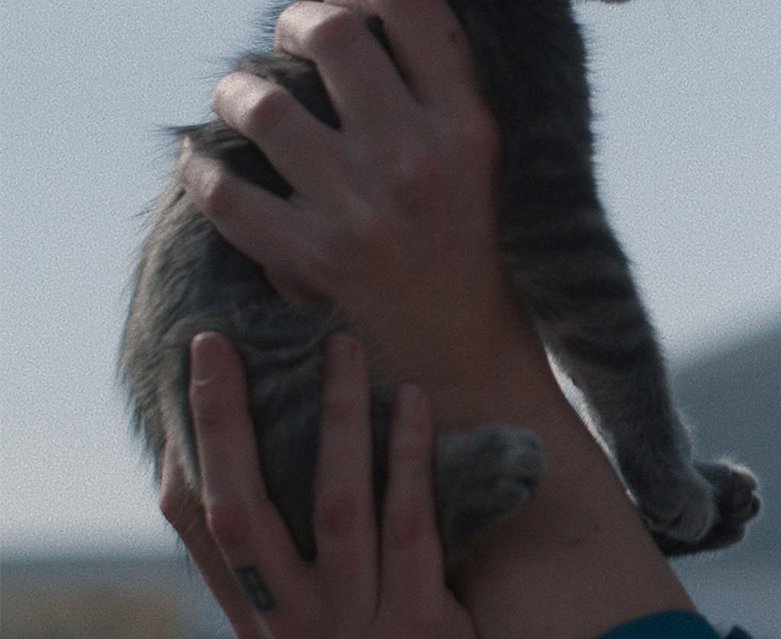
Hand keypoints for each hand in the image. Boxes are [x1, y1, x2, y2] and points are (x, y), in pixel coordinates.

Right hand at [165, 331, 475, 638]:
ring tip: (341, 347)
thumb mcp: (317, 627)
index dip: (191, 452)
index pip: (201, 531)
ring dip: (337, 418)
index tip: (195, 375)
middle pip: (240, 511)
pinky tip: (412, 402)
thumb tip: (261, 469)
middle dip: (225, 423)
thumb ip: (293, 569)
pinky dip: (409, 458)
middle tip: (220, 342)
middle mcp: (290, 623)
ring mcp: (352, 623)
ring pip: (335, 503)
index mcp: (259, 621)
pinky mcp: (417, 622)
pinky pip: (409, 524)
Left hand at [178, 0, 520, 401]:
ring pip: (262, 106)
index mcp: (468, 124)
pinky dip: (201, 169)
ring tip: (241, 103)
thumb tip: (355, 12)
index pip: (412, 2)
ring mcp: (362, 210)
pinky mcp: (312, 262)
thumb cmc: (467, 248)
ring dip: (236, 93)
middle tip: (288, 44)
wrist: (464, 362)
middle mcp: (418, 158)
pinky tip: (204, 164)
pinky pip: (224, 192)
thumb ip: (436, 93)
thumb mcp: (482, 162)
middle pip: (330, 34)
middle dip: (294, 24)